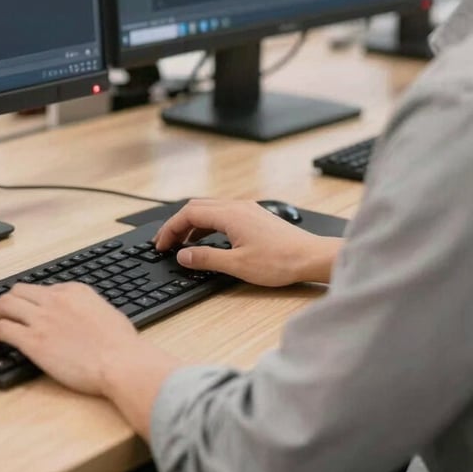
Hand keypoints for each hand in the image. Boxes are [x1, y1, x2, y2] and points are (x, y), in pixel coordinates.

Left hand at [0, 282, 155, 394]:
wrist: (120, 362)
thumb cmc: (121, 345)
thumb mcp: (106, 313)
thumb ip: (88, 309)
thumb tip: (82, 316)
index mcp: (74, 290)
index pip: (42, 289)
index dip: (28, 300)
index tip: (23, 310)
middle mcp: (55, 299)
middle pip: (18, 291)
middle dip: (5, 301)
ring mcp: (42, 318)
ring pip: (5, 305)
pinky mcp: (33, 340)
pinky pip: (2, 329)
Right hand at [153, 198, 341, 285]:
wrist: (311, 257)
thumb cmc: (280, 262)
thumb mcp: (237, 265)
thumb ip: (206, 258)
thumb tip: (182, 255)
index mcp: (230, 214)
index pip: (189, 214)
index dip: (170, 229)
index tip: (160, 244)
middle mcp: (237, 206)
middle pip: (196, 207)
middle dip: (177, 224)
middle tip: (166, 243)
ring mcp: (247, 209)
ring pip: (210, 209)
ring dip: (192, 224)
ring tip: (183, 244)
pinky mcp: (254, 216)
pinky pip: (222, 214)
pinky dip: (207, 224)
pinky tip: (207, 240)